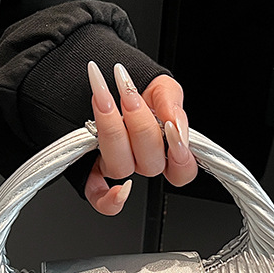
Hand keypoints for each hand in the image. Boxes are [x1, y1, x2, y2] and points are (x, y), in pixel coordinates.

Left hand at [85, 62, 197, 215]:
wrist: (98, 72)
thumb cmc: (131, 82)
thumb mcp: (160, 84)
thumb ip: (172, 101)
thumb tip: (176, 123)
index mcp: (164, 146)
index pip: (182, 170)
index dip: (182, 158)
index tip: (172, 127)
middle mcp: (141, 161)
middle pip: (151, 165)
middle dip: (140, 126)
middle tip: (129, 94)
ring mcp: (117, 167)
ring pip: (122, 168)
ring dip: (112, 132)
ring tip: (103, 96)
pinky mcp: (90, 174)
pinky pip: (99, 199)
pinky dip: (108, 200)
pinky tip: (115, 188)